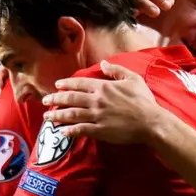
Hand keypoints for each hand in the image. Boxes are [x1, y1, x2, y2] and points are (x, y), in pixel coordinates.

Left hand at [42, 60, 159, 142]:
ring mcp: (97, 116)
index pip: (80, 83)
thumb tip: (103, 64)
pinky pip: (81, 130)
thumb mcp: (133, 79)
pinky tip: (62, 131)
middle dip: (56, 99)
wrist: (151, 122)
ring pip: (72, 114)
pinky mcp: (100, 130)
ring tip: (47, 116)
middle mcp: (97, 100)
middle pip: (71, 98)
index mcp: (104, 87)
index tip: (57, 85)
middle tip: (45, 101)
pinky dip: (70, 130)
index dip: (67, 83)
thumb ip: (116, 70)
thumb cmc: (144, 100)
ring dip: (57, 115)